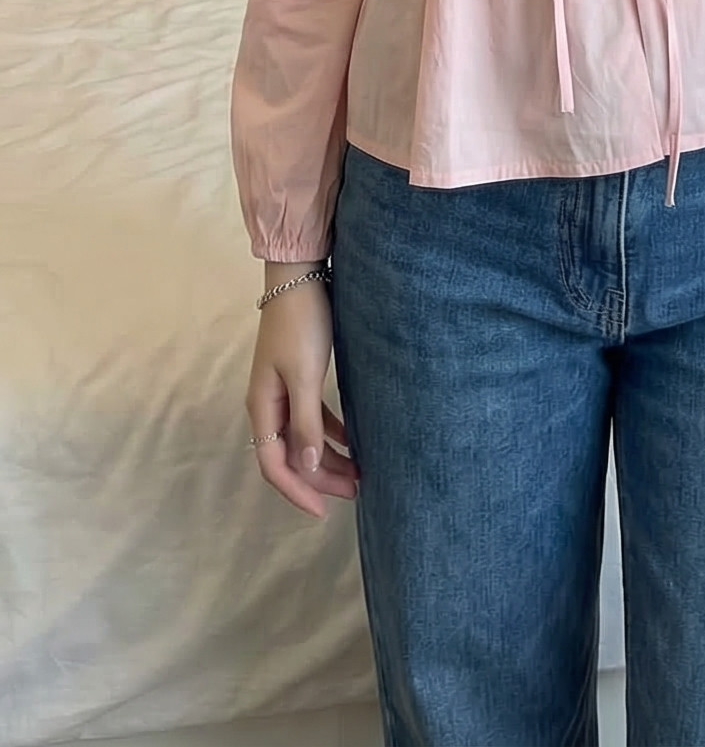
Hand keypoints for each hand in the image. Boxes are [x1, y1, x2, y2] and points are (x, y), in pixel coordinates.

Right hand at [246, 287, 357, 519]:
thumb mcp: (305, 375)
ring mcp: (283, 391)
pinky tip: (353, 441)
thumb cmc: (302, 322)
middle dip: (321, 478)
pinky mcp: (300, 377)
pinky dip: (332, 432)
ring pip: (304, 438)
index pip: (274, 465)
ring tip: (360, 472)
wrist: (300, 275)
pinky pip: (313, 418)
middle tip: (356, 492)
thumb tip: (307, 466)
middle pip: (291, 456)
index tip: (324, 512)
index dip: (298, 491)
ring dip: (329, 457)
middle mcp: (268, 405)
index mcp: (261, 408)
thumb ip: (306, 421)